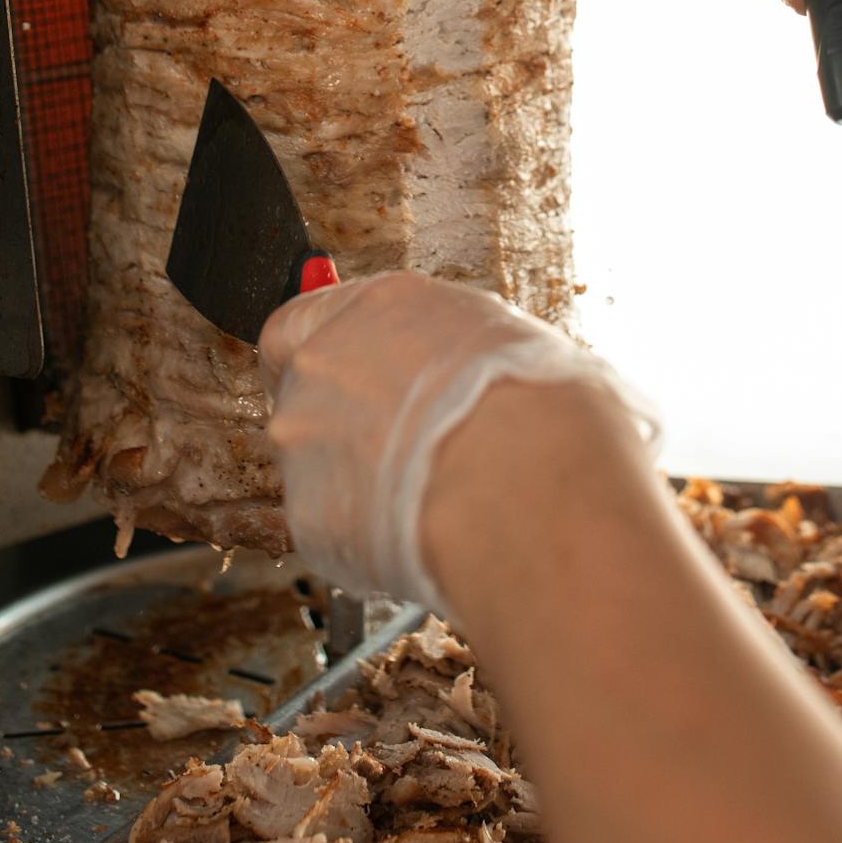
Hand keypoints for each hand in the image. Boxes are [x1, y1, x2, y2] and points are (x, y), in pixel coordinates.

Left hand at [258, 272, 657, 609]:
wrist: (526, 494)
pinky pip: (330, 527)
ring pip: (313, 464)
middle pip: (299, 390)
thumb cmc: (541, 412)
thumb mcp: (516, 345)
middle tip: (399, 451)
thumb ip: (460, 351)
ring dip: (352, 482)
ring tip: (426, 501)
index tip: (351, 377)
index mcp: (382, 306)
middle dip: (341, 422)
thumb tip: (472, 368)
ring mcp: (305, 438)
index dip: (326, 353)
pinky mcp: (308, 516)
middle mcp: (325, 361)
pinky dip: (362, 536)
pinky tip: (420, 535)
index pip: (305, 320)